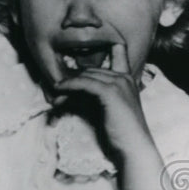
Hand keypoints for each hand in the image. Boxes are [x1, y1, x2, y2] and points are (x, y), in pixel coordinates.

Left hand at [53, 41, 154, 162]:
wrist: (134, 147)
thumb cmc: (119, 131)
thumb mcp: (102, 108)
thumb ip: (88, 97)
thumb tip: (66, 95)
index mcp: (127, 78)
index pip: (118, 49)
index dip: (104, 42)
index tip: (79, 52)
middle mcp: (124, 77)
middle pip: (91, 69)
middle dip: (73, 77)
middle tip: (56, 87)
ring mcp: (119, 83)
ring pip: (86, 75)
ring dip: (68, 83)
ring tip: (54, 91)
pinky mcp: (110, 92)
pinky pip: (84, 83)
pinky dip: (69, 85)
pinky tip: (59, 89)